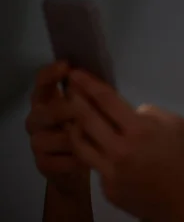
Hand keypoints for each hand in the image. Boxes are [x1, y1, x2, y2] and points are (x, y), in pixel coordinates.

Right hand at [25, 61, 89, 194]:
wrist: (76, 165)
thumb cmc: (86, 128)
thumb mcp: (89, 108)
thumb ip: (89, 95)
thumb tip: (99, 81)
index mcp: (46, 100)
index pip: (42, 82)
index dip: (51, 73)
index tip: (66, 66)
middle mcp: (36, 119)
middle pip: (48, 110)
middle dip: (70, 109)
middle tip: (88, 110)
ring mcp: (37, 142)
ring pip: (60, 137)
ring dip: (81, 138)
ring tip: (100, 139)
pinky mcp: (43, 163)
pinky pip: (63, 160)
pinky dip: (79, 159)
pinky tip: (92, 159)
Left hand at [65, 70, 183, 220]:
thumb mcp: (179, 125)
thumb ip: (153, 113)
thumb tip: (132, 113)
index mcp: (139, 130)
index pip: (106, 101)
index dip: (88, 84)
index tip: (76, 73)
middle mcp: (119, 150)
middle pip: (86, 119)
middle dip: (74, 100)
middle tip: (69, 89)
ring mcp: (110, 172)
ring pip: (80, 144)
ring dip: (74, 127)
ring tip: (74, 117)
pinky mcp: (107, 188)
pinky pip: (95, 164)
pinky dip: (94, 151)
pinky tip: (97, 145)